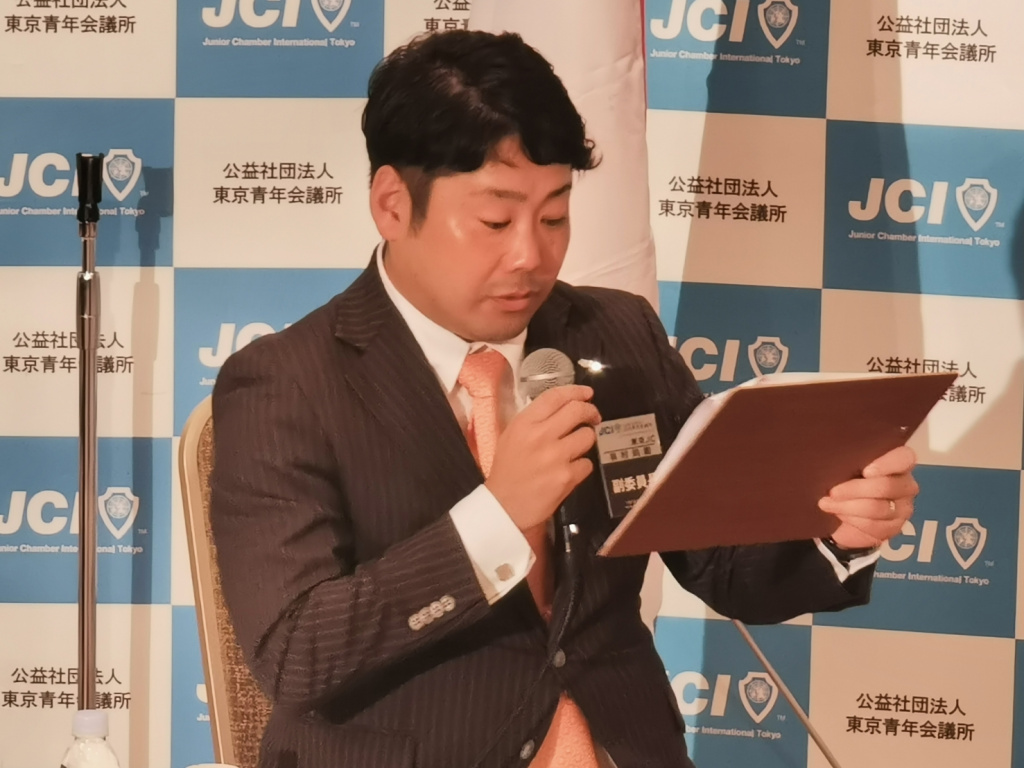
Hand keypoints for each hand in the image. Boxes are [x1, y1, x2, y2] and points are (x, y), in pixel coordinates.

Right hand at [486, 385, 600, 530]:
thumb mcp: (512, 436)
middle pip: (577, 411)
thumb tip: (563, 408)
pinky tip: (569, 472)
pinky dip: (581, 467)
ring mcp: (556, 457)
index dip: (576, 391)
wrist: (504, 506)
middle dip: (590, 412)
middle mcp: (541, 435)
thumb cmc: (507, 470)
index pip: (556, 396)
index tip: (587, 393)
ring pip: (588, 436)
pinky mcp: (567, 477)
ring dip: (585, 441)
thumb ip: (534, 420)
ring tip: (575, 448)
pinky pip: (587, 463)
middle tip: (593, 417)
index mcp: (525, 423)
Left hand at [817, 445, 918, 549]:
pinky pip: (873, 525)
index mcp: (898, 462)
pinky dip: (851, 520)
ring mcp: (903, 508)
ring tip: (827, 503)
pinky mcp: (894, 528)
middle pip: (886, 486)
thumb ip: (850, 459)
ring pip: (877, 508)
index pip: (904, 458)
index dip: (887, 464)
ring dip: (847, 506)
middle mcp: (906, 484)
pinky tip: (839, 514)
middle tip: (832, 492)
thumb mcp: (846, 466)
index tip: (865, 471)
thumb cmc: (844, 480)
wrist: (841, 512)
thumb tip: (835, 456)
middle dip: (854, 489)